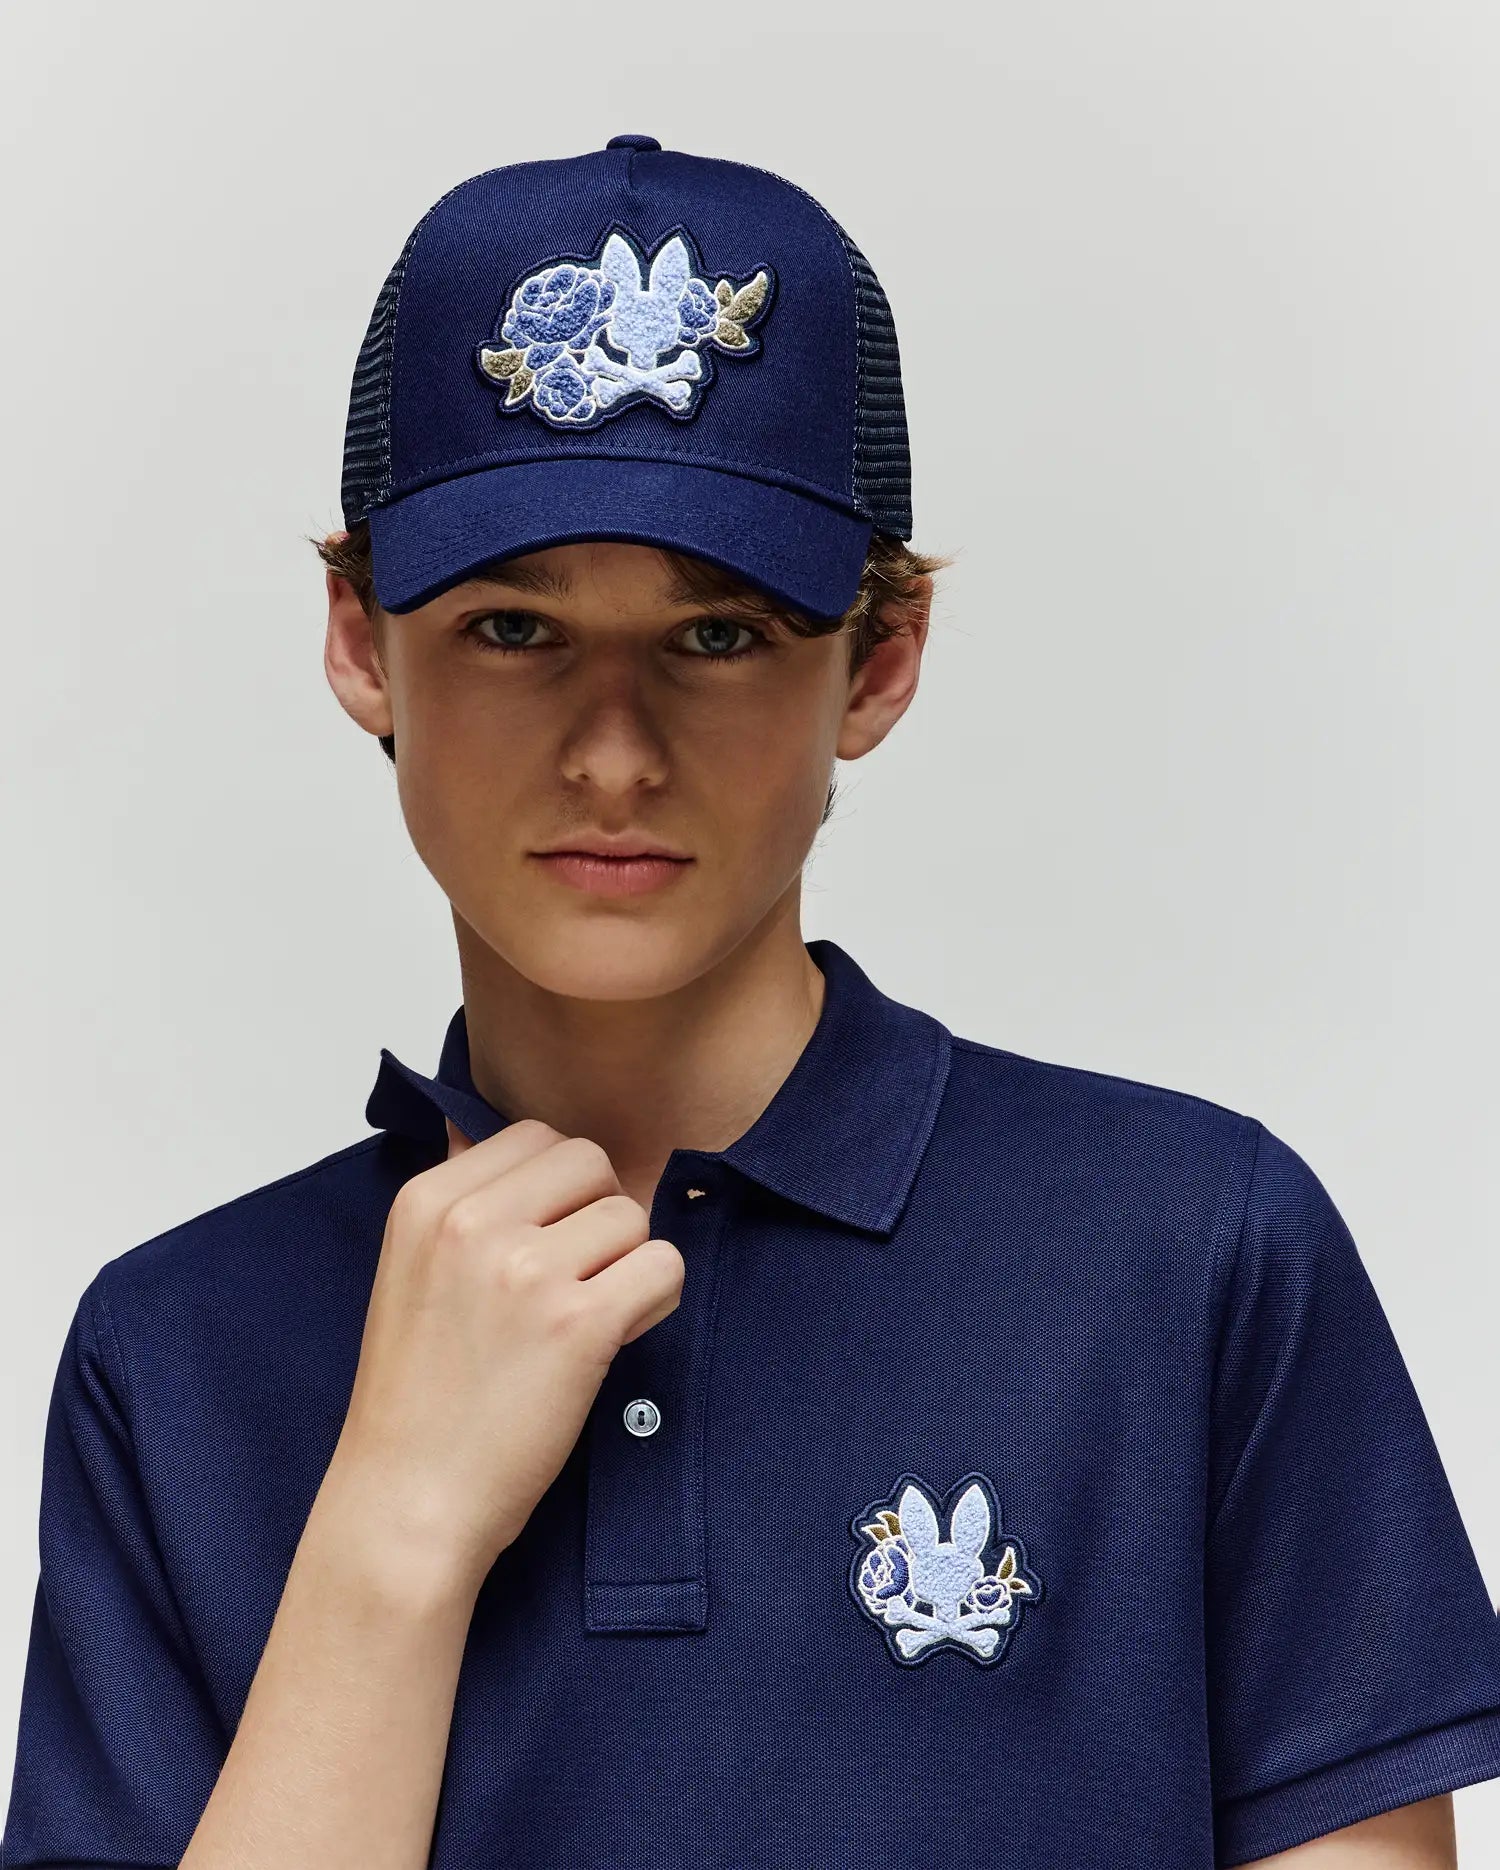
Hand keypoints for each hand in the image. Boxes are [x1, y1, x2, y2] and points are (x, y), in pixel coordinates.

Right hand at [325, 1116, 684, 1600]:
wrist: (409, 1500)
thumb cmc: (417, 1396)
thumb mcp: (410, 1268)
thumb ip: (455, 1196)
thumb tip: (471, 1124)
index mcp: (428, 1200)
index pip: (535, 1136)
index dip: (558, 1189)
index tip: (543, 1242)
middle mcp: (472, 1222)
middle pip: (590, 1162)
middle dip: (599, 1214)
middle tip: (576, 1278)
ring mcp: (525, 1270)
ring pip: (632, 1216)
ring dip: (626, 1266)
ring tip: (586, 1321)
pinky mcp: (579, 1324)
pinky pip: (663, 1267)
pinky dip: (655, 1303)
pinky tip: (616, 1339)